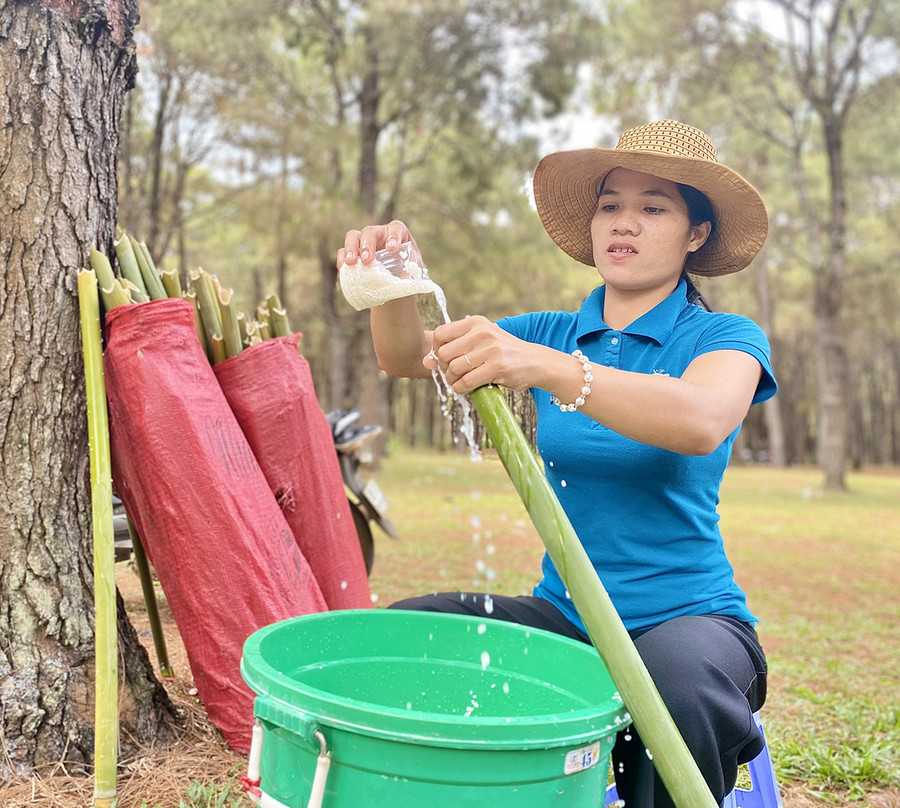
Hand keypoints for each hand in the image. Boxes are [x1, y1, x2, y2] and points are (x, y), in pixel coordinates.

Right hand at [336, 220, 420, 268]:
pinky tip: (343, 269)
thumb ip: (410, 271)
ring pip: (353, 236)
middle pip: (370, 232)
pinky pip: (343, 252)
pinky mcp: (353, 253)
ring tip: (351, 263)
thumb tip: (404, 276)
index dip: (394, 236)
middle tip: (367, 260)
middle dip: (368, 245)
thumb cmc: (407, 273)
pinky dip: (341, 259)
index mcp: (398, 234)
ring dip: (351, 248)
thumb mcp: (413, 272)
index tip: (392, 248)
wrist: (396, 284)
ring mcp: (364, 242)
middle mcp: (380, 234)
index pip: (396, 228)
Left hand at [424, 316, 542, 393]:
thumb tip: (425, 361)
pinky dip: (461, 389)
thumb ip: (452, 350)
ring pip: (453, 369)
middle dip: (444, 368)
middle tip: (455, 374)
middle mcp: (482, 332)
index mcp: (476, 322)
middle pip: (444, 353)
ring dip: (453, 381)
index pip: (440, 335)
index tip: (447, 360)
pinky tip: (466, 388)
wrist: (535, 362)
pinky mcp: (497, 367)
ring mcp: (490, 349)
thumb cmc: (503, 354)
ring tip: (461, 382)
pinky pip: (466, 382)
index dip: (438, 351)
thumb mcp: (478, 344)